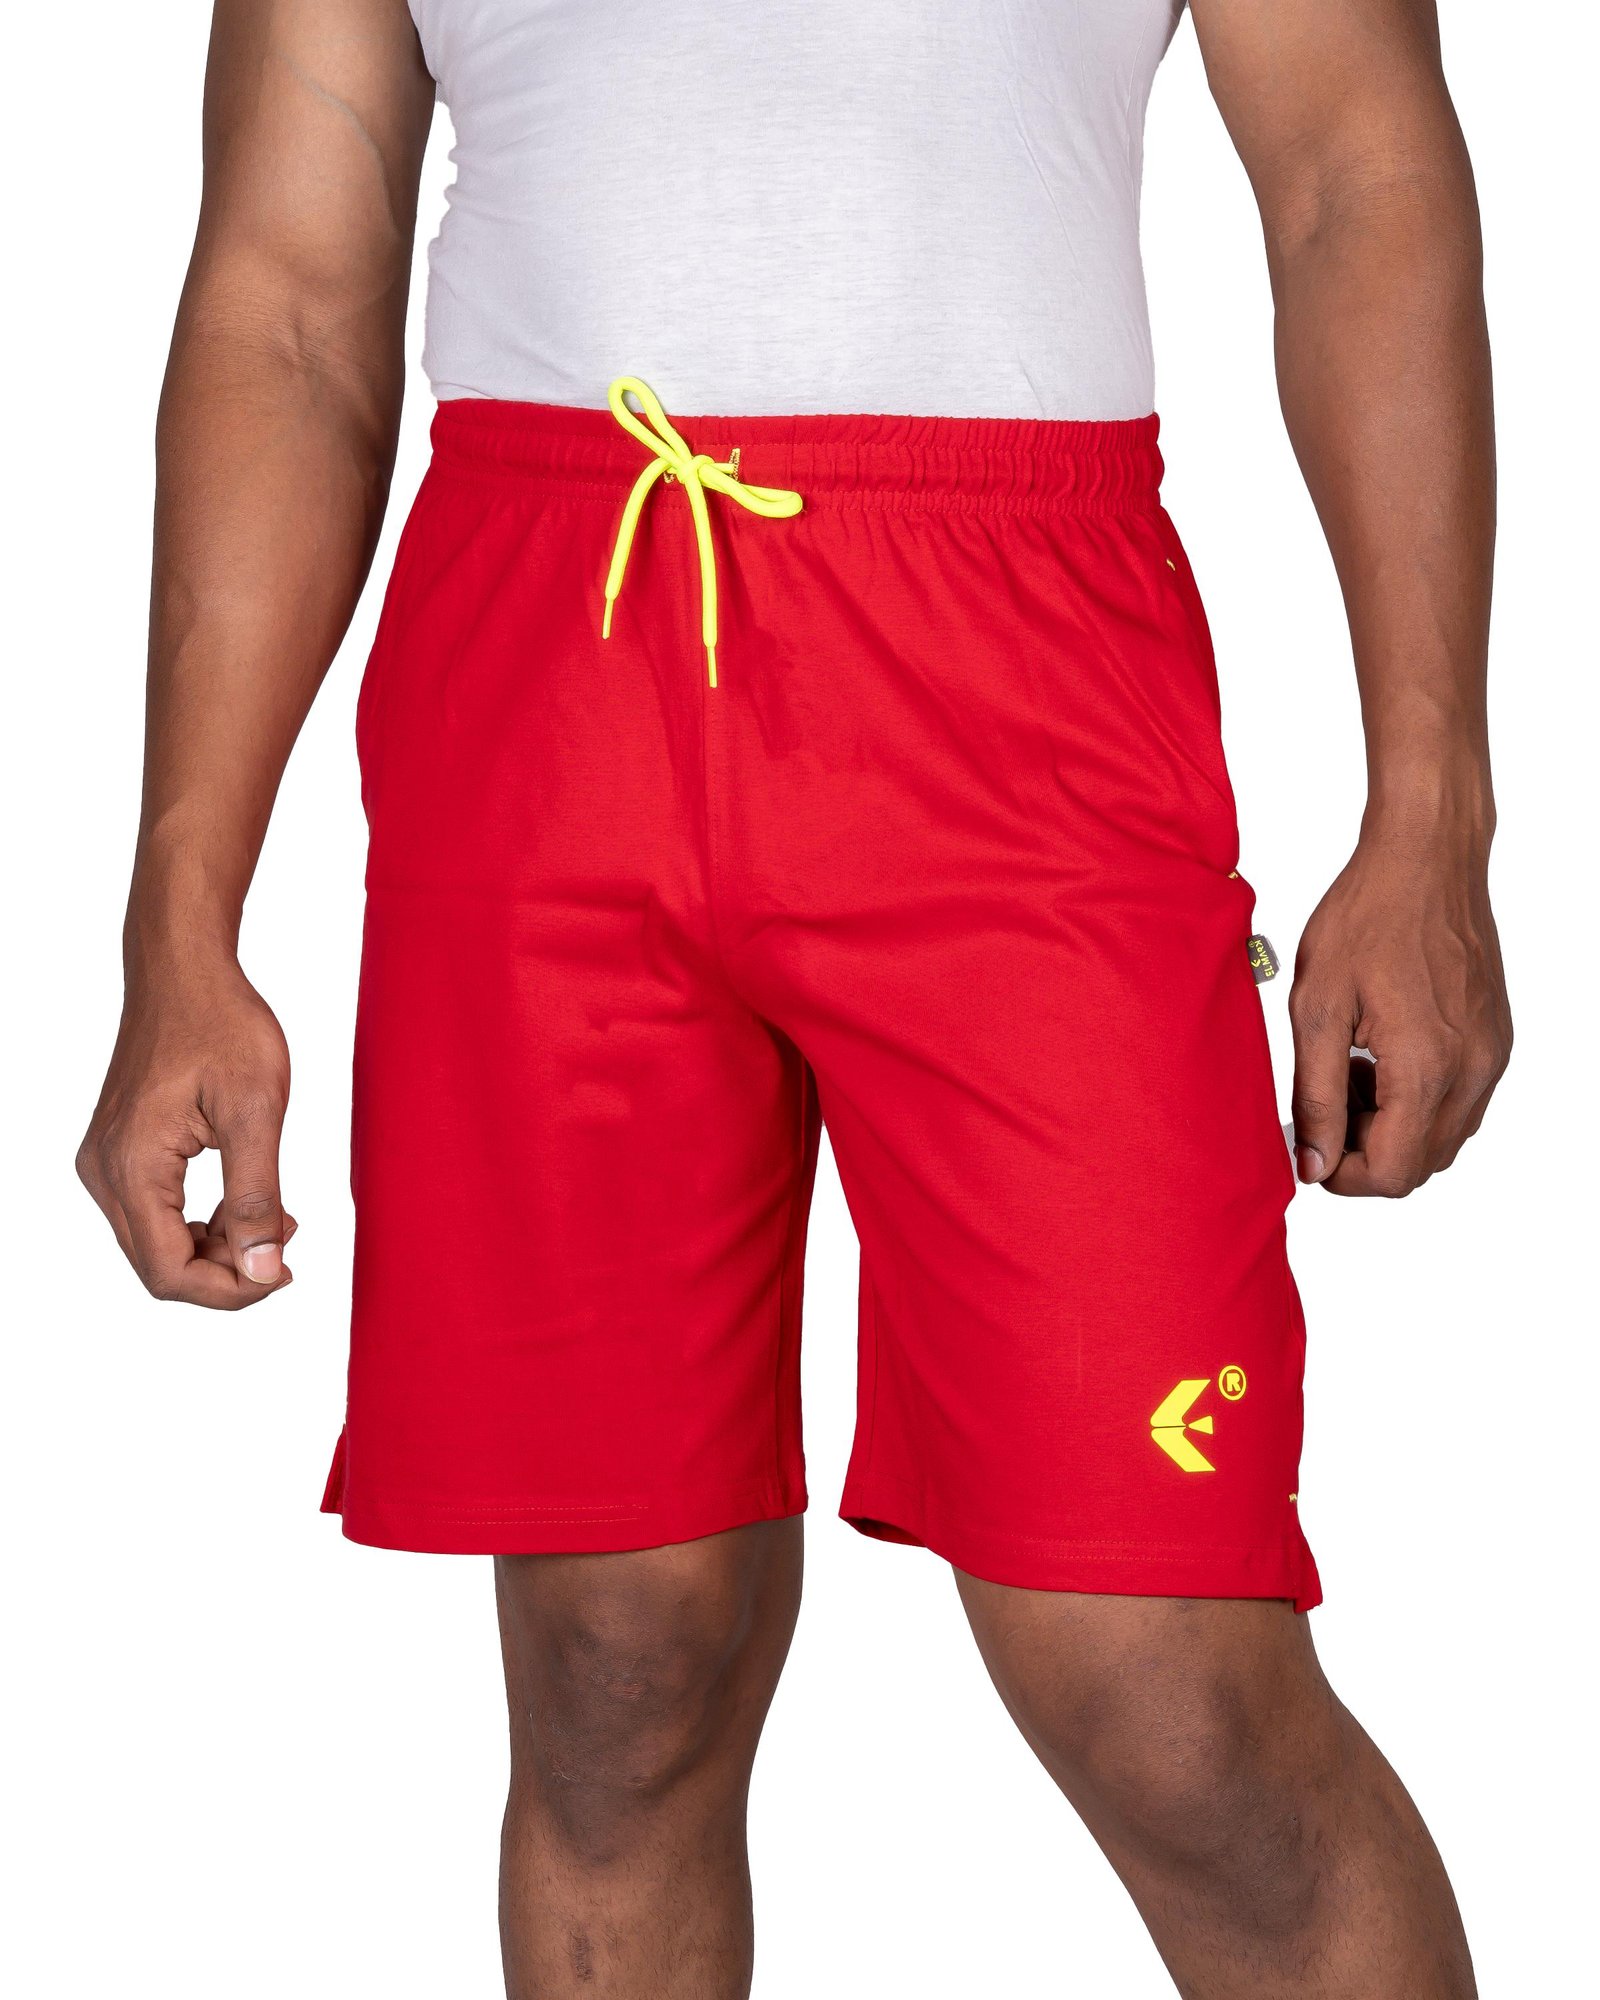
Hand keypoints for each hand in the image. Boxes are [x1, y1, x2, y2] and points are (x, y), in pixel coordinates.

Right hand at [78, 954, 295, 1305]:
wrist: (185, 971)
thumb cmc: (222, 1024)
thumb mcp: (255, 1111)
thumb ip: (257, 1197)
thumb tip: (262, 1271)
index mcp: (132, 1166)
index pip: (168, 1273)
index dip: (230, 1291)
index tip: (284, 1272)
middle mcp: (105, 1172)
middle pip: (158, 1267)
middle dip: (227, 1272)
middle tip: (286, 1242)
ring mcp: (107, 1162)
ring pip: (157, 1244)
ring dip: (217, 1248)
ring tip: (276, 1217)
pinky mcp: (121, 1151)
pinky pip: (155, 1213)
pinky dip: (202, 1222)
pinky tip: (245, 1200)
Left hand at [1289, 829, 1510, 1196]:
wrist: (1427, 858)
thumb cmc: (1367, 917)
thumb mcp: (1317, 1008)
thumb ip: (1315, 1095)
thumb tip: (1314, 1163)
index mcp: (1427, 1068)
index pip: (1393, 1173)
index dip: (1342, 1177)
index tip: (1307, 1146)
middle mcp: (1473, 1071)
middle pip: (1420, 1164)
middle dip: (1364, 1150)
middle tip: (1323, 1100)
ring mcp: (1492, 1056)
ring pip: (1442, 1137)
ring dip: (1391, 1126)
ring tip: (1348, 1068)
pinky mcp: (1496, 1040)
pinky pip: (1460, 1101)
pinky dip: (1417, 1099)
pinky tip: (1379, 1053)